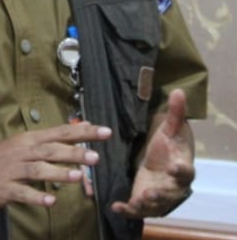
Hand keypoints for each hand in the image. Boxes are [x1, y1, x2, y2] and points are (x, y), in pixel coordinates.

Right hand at [0, 122, 110, 209]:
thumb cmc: (1, 159)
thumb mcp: (25, 144)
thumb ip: (51, 140)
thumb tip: (80, 131)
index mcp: (30, 140)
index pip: (61, 132)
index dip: (83, 132)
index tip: (104, 131)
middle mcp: (23, 151)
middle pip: (51, 150)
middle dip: (74, 153)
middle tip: (95, 157)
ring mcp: (13, 170)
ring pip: (38, 170)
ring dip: (58, 173)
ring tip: (78, 177)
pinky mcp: (4, 188)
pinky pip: (22, 192)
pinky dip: (36, 196)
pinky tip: (50, 201)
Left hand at [111, 89, 194, 218]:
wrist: (162, 159)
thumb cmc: (168, 144)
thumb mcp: (171, 128)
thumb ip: (175, 112)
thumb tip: (179, 91)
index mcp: (182, 166)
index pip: (186, 171)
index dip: (181, 171)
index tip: (173, 167)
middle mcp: (173, 185)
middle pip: (170, 193)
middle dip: (161, 194)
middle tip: (150, 192)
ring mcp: (159, 195)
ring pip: (155, 205)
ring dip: (145, 205)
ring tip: (134, 201)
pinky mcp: (144, 200)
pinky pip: (137, 209)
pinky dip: (128, 210)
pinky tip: (115, 206)